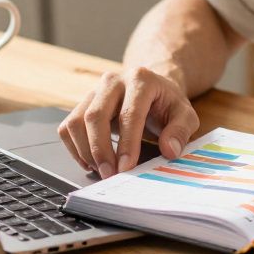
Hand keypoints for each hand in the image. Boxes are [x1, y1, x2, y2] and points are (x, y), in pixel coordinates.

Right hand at [57, 66, 199, 179]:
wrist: (152, 88)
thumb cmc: (167, 103)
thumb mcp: (185, 114)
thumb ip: (180, 131)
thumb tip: (169, 150)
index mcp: (140, 79)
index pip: (129, 113)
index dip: (126, 143)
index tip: (126, 167)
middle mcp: (112, 81)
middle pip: (95, 115)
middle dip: (100, 150)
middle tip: (110, 174)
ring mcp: (94, 91)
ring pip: (76, 121)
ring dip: (85, 151)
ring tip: (102, 170)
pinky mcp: (82, 104)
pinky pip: (68, 127)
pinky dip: (75, 148)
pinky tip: (91, 162)